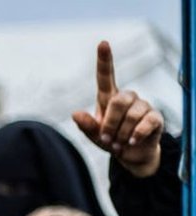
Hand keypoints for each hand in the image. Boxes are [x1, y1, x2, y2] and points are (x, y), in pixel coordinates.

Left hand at [72, 41, 163, 177]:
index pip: (105, 76)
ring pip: (132, 114)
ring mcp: (143, 106)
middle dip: (110, 123)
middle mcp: (127, 98)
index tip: (103, 43)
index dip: (104, 60)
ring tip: (118, 144)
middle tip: (107, 139)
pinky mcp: (156, 118)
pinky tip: (132, 141)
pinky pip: (147, 123)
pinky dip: (136, 135)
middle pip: (118, 101)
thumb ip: (86, 126)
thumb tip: (75, 114)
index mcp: (109, 99)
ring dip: (121, 133)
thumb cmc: (111, 141)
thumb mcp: (95, 136)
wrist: (131, 155)